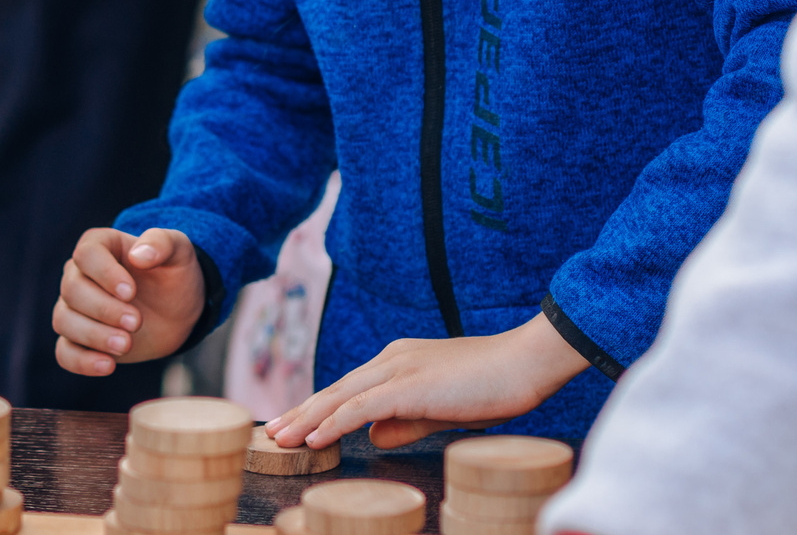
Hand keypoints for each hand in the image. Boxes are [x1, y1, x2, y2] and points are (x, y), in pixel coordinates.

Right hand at [52, 227, 204, 375]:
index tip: (131, 292)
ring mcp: (75, 309)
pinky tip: (108, 366)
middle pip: (72, 289)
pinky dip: (81, 361)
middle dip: (104, 309)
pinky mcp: (78, 340)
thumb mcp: (179, 251)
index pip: (86, 254)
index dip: (105, 274)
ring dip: (93, 335)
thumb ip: (162, 244)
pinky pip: (65, 352)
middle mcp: (79, 275)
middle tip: (136, 322)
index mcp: (100, 246)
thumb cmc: (173, 274)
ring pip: (64, 321)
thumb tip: (138, 255)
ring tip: (126, 345)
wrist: (177, 311)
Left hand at [265, 313, 588, 450]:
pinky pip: (361, 406)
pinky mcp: (410, 384)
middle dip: (301, 412)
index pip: (349, 388)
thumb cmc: (493, 386)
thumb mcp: (443, 409)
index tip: (293, 425)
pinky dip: (334, 422)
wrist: (524, 364)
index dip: (318, 407)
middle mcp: (393, 358)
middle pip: (336, 390)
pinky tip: (314, 437)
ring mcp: (400, 368)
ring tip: (280, 439)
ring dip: (306, 418)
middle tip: (272, 433)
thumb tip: (375, 436)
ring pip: (340, 396)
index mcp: (400, 361)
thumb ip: (408, 422)